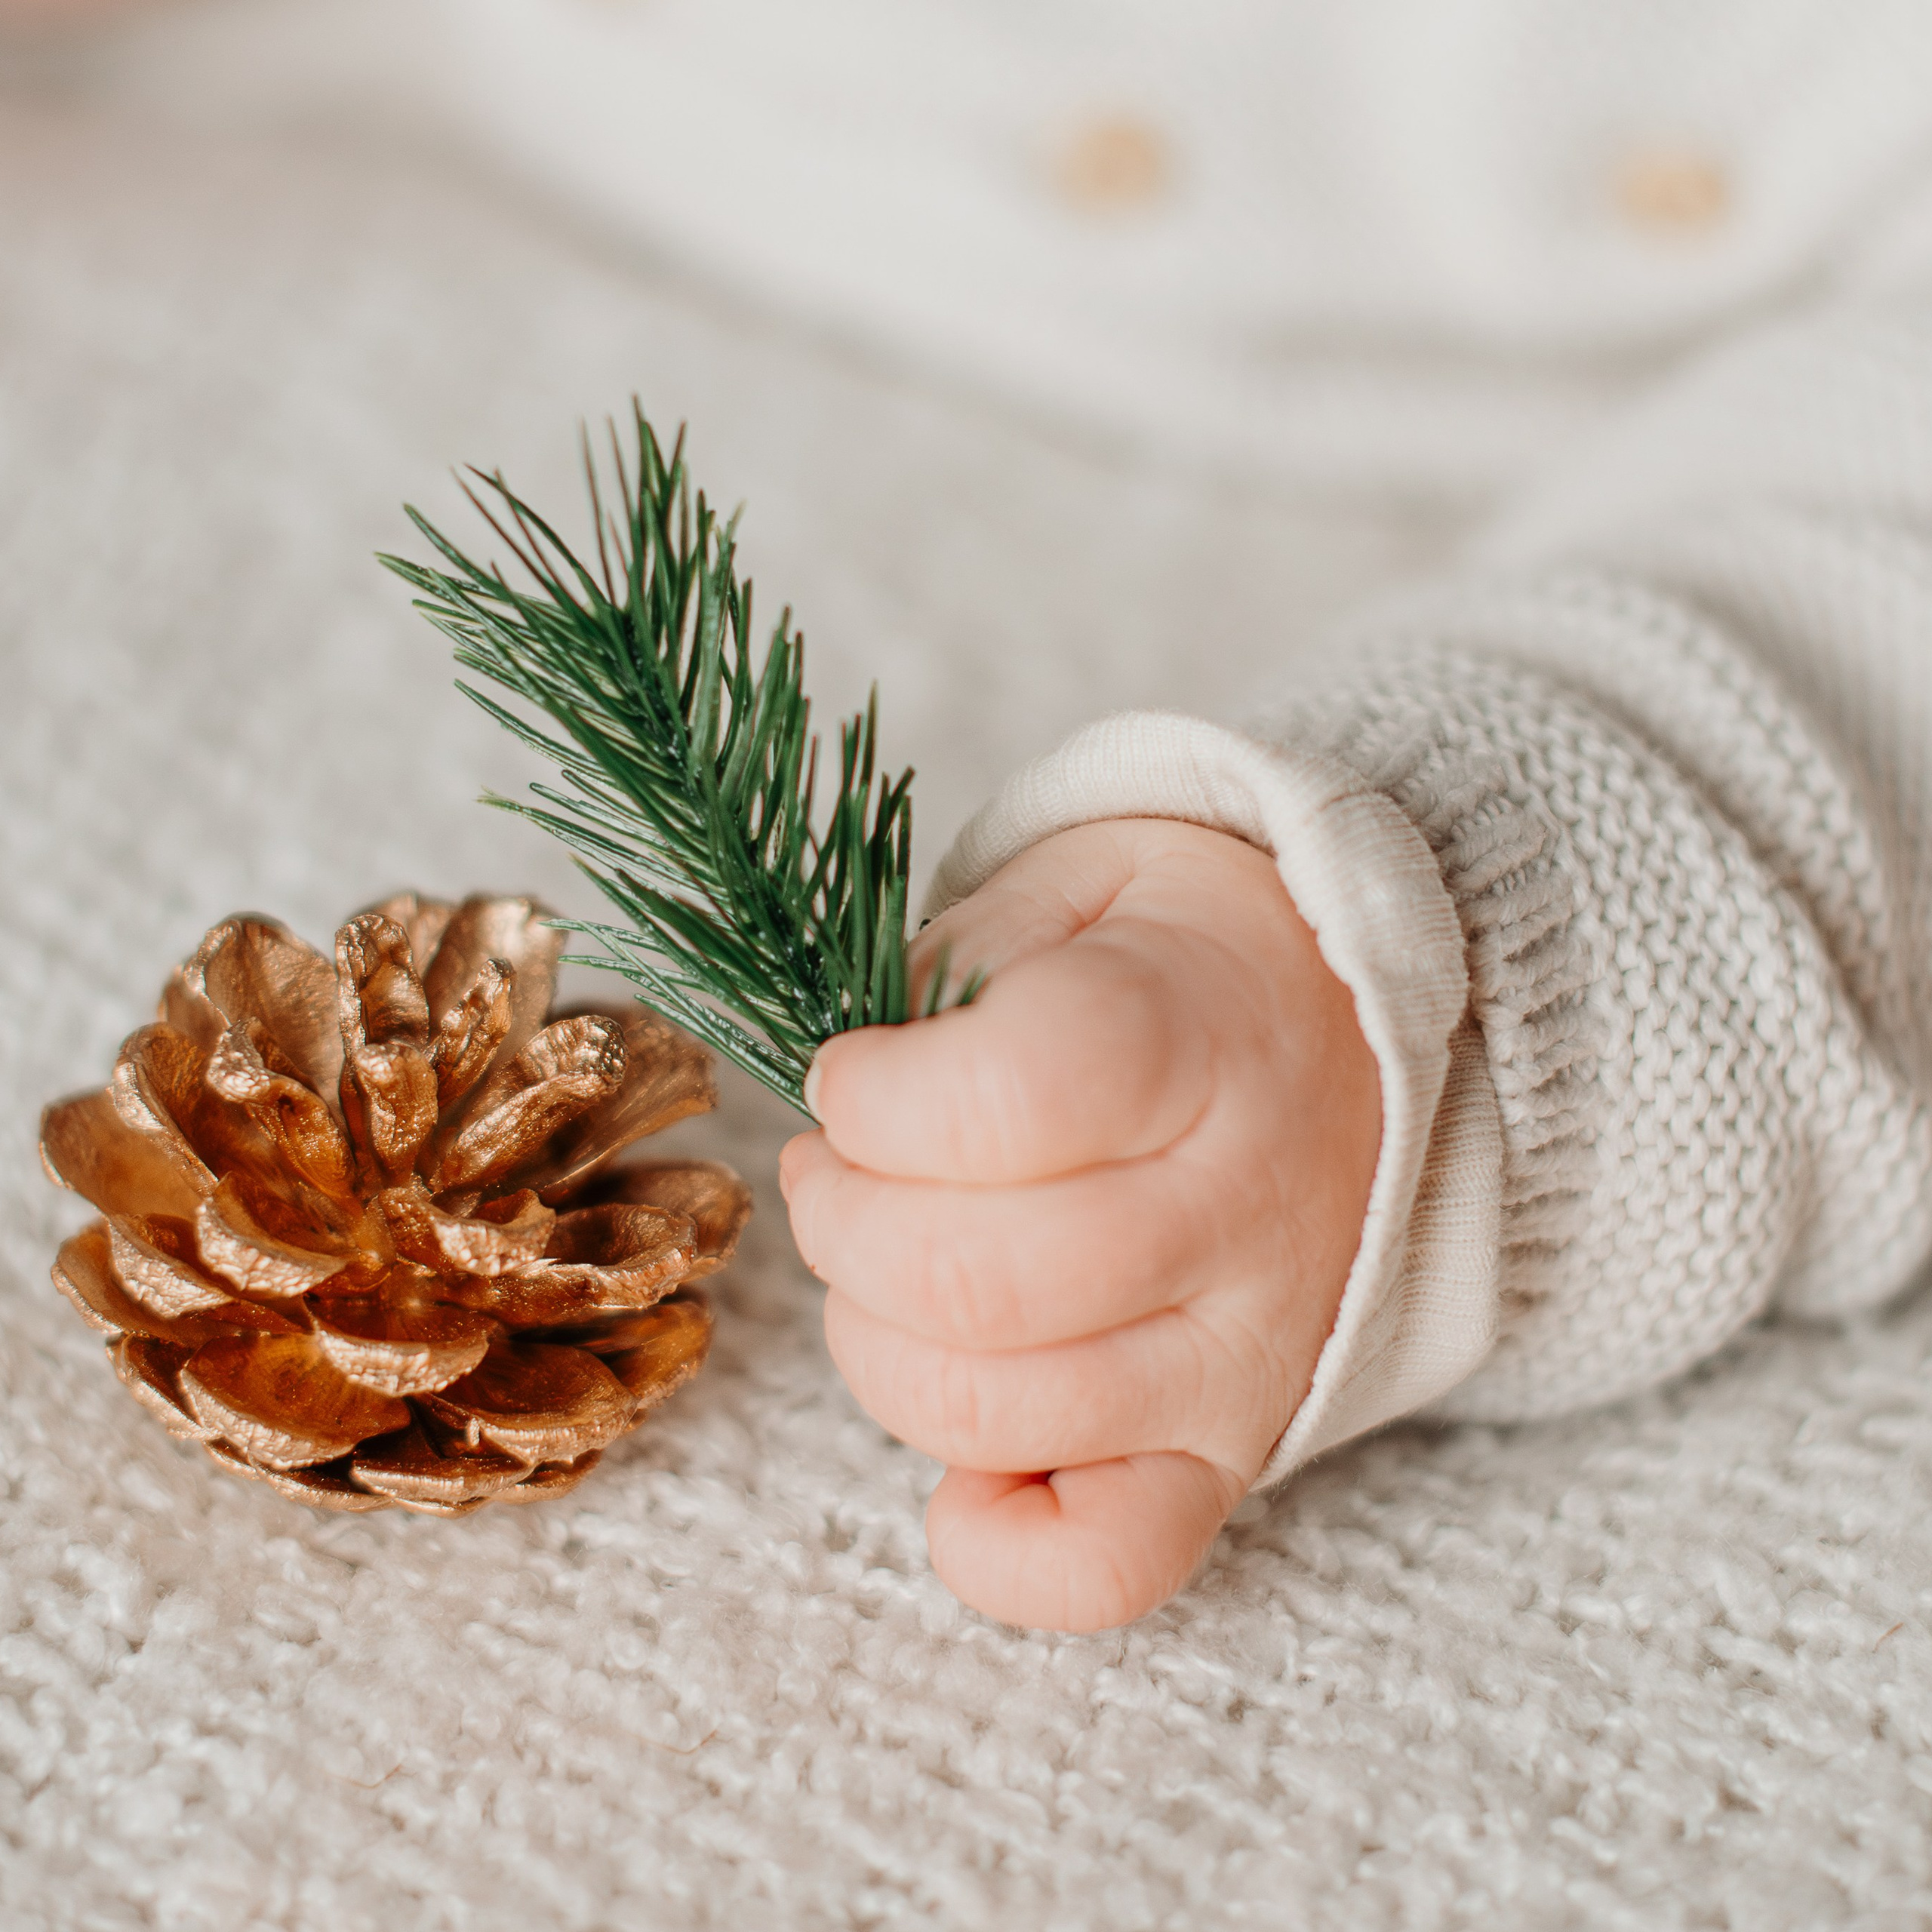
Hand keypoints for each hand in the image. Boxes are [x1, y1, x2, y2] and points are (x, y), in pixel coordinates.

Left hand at [780, 818, 1380, 1630]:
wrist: (1368, 1043)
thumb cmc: (1194, 960)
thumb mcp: (1081, 884)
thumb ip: (954, 967)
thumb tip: (851, 1100)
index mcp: (1201, 1037)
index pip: (1005, 1101)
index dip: (875, 1097)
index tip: (853, 1075)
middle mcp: (1240, 1211)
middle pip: (971, 1278)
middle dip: (841, 1220)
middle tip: (837, 1168)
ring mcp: (1243, 1354)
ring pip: (994, 1414)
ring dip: (874, 1342)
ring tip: (883, 1265)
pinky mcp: (1228, 1452)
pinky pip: (1109, 1567)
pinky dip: (994, 1547)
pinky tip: (964, 1457)